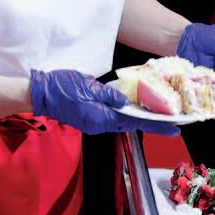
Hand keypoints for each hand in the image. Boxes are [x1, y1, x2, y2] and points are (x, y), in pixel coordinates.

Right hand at [29, 69, 179, 135]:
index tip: (174, 129)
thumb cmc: (62, 87)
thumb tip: (126, 102)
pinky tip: (135, 109)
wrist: (40, 93)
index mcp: (100, 118)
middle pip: (131, 125)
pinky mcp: (90, 118)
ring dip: (140, 119)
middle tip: (174, 123)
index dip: (156, 125)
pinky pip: (113, 118)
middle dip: (153, 124)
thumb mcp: (88, 86)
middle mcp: (99, 124)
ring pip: (122, 122)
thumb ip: (109, 95)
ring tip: (159, 115)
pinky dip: (127, 115)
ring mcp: (94, 123)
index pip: (135, 123)